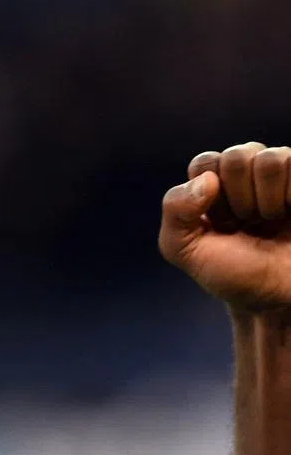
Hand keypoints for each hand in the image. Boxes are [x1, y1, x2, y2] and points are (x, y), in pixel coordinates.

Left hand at [159, 143, 290, 311]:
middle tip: (246, 225)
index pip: (205, 162)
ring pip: (270, 159)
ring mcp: (283, 174)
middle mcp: (249, 172)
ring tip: (269, 221)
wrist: (276, 299)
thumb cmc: (232, 272)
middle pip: (237, 156)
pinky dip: (289, 196)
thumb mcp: (184, 249)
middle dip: (238, 200)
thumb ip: (175, 211)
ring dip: (267, 200)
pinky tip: (290, 213)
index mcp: (214, 183)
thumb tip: (207, 179)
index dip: (208, 198)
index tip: (219, 225)